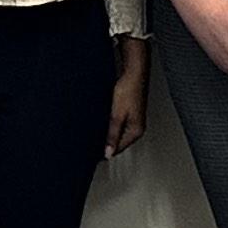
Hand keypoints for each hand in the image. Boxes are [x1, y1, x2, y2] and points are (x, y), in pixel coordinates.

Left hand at [102, 44, 149, 159]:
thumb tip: (108, 152)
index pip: (119, 148)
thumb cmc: (128, 90)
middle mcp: (137, 127)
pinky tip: (103, 122)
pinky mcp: (130, 112)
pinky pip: (119, 125)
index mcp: (136, 131)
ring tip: (96, 134)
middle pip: (119, 142)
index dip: (105, 152)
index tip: (92, 155)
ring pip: (118, 133)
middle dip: (106, 144)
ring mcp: (134, 120)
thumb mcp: (117, 115)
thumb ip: (112, 135)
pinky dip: (110, 126)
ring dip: (108, 134)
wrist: (133, 73)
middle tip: (91, 146)